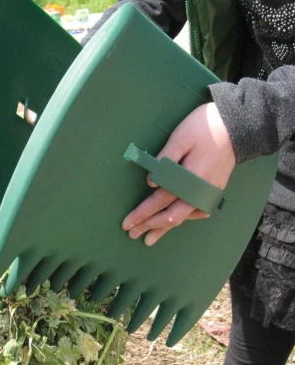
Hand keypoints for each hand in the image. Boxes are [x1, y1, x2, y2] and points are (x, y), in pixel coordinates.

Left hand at [122, 102, 236, 245]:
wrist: (238, 126)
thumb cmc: (204, 127)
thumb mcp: (180, 138)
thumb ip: (165, 160)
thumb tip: (151, 182)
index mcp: (189, 179)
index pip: (160, 201)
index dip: (142, 214)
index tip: (127, 224)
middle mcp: (199, 192)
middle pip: (171, 216)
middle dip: (150, 226)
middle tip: (132, 234)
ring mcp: (209, 194)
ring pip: (184, 217)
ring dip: (165, 228)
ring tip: (150, 238)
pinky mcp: (214, 191)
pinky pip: (197, 212)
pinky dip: (184, 219)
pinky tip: (176, 222)